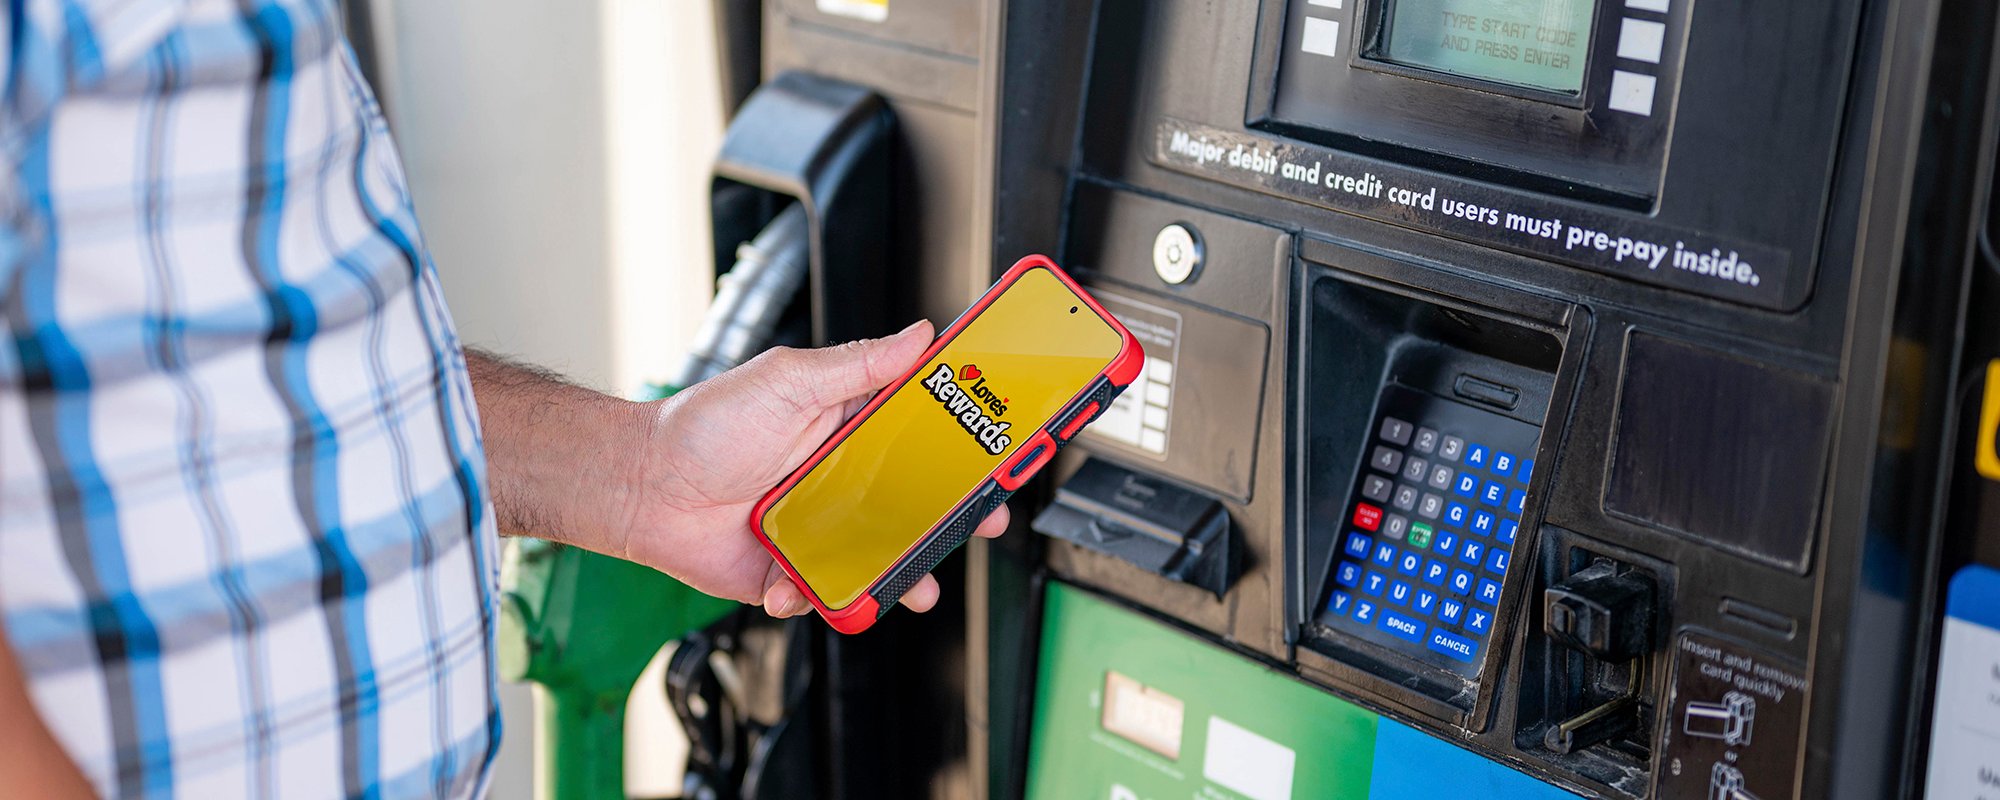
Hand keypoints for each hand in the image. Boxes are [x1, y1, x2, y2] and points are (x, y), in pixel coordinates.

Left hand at [614, 320, 1009, 617]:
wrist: (642, 487)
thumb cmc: (703, 425)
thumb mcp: (788, 379)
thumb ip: (858, 364)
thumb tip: (918, 336)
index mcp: (848, 427)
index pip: (922, 435)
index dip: (963, 445)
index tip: (999, 450)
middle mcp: (840, 478)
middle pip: (915, 503)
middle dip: (954, 518)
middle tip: (984, 521)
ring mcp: (820, 527)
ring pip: (880, 555)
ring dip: (904, 574)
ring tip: (917, 585)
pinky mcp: (792, 571)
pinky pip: (826, 592)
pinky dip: (819, 597)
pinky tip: (796, 586)